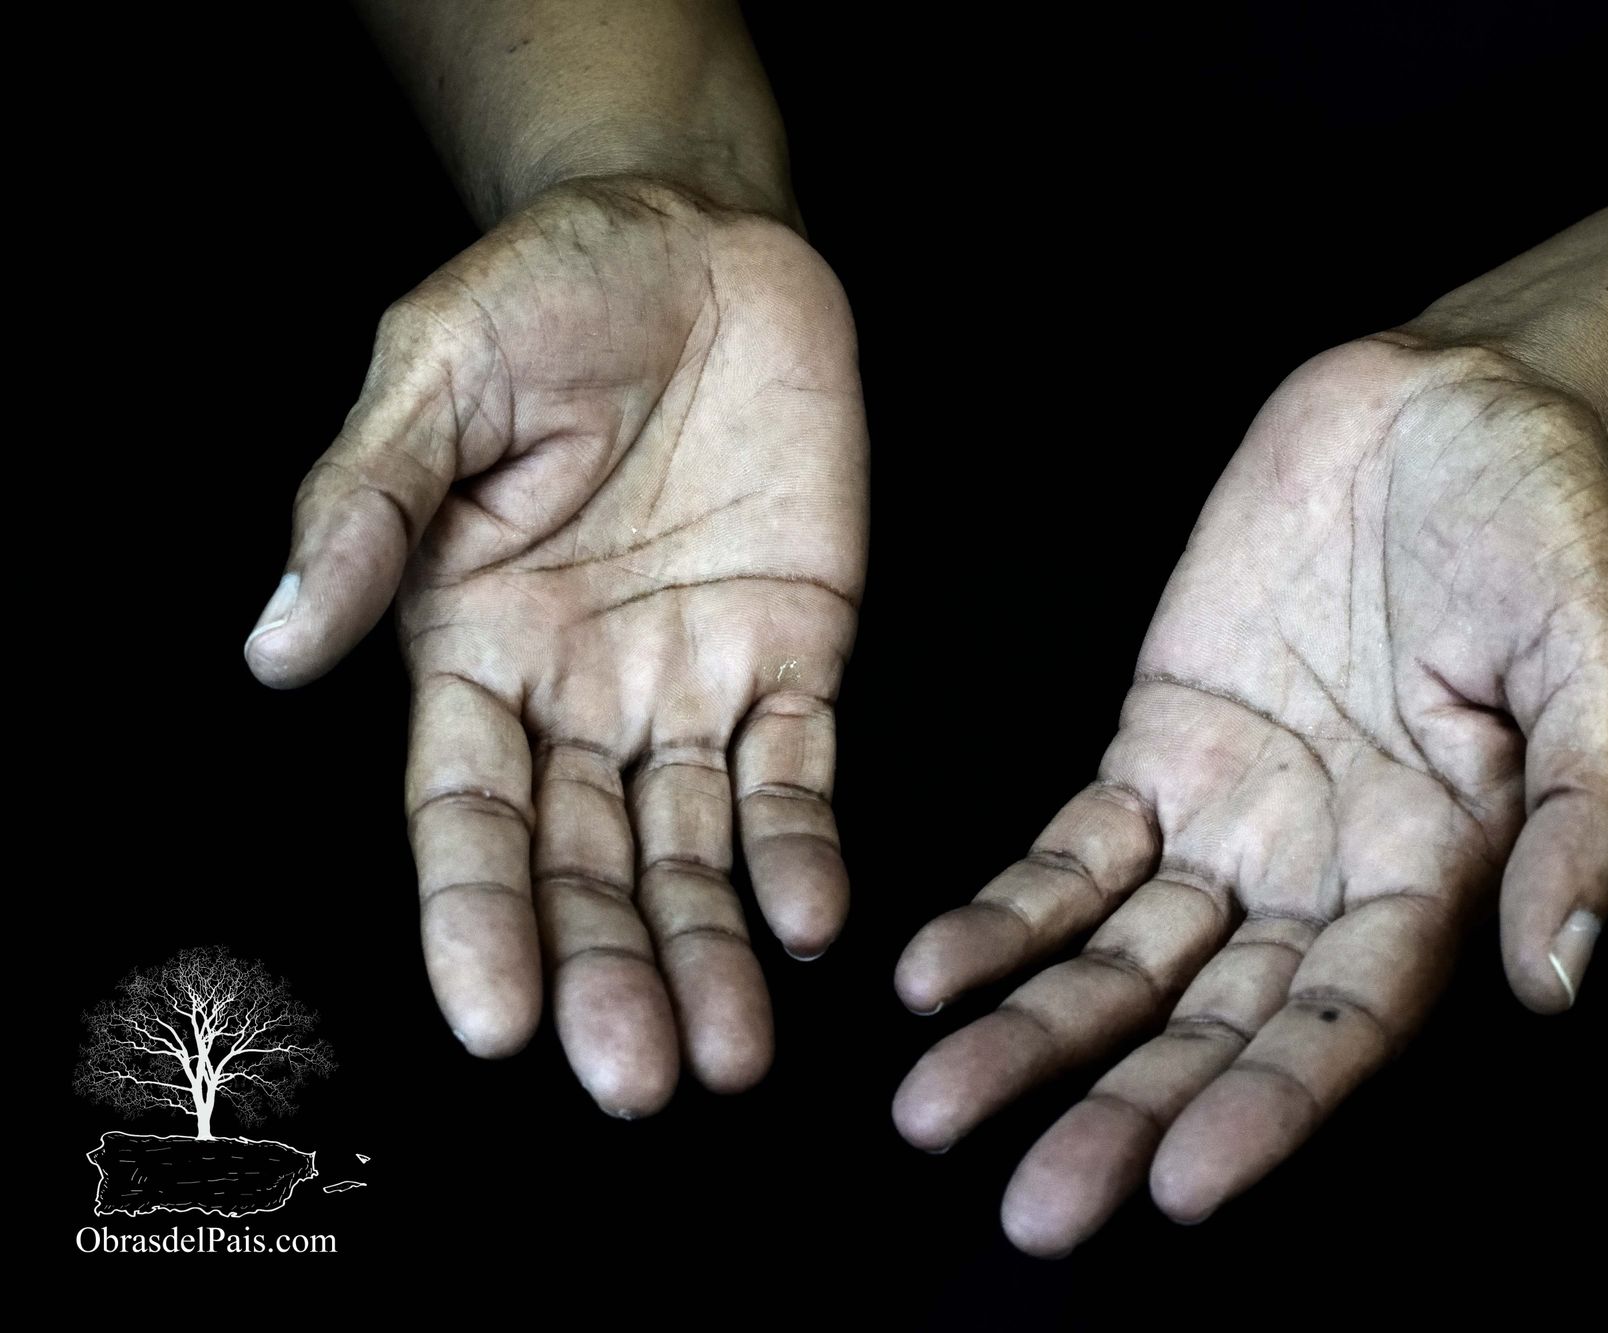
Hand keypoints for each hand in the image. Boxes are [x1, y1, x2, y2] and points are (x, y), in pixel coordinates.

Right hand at [244, 176, 865, 1115]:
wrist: (701, 240)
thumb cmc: (546, 294)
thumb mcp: (435, 375)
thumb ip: (369, 510)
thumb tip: (274, 646)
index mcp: (469, 645)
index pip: (466, 815)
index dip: (477, 917)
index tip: (494, 1018)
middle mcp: (577, 692)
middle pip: (586, 863)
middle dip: (607, 972)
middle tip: (638, 1078)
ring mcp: (690, 679)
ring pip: (694, 848)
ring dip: (711, 949)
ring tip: (732, 1051)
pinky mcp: (796, 649)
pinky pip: (800, 770)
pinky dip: (805, 846)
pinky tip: (812, 921)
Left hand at [892, 336, 1607, 1251]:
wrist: (1440, 403)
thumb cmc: (1545, 519)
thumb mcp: (1600, 649)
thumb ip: (1586, 811)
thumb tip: (1555, 976)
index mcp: (1437, 871)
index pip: (1343, 1022)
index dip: (1268, 1106)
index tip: (1184, 1186)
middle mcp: (1323, 872)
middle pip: (1213, 1023)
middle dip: (1124, 1112)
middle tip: (1036, 1209)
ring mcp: (1231, 816)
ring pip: (1122, 959)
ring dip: (1034, 1034)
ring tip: (938, 1106)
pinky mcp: (1156, 746)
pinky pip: (1072, 853)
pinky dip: (1007, 916)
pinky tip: (933, 974)